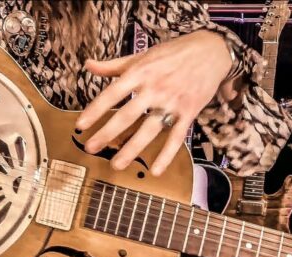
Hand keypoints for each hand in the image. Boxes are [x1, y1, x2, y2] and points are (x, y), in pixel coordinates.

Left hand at [76, 30, 232, 176]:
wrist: (211, 50)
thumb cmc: (172, 53)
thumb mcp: (141, 56)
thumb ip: (114, 65)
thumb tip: (88, 65)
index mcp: (140, 72)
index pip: (112, 93)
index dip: (95, 110)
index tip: (80, 125)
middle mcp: (155, 88)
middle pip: (127, 115)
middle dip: (107, 133)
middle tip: (90, 148)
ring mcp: (173, 102)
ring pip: (149, 130)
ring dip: (132, 149)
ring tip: (116, 164)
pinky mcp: (189, 112)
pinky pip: (176, 137)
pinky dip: (166, 155)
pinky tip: (155, 171)